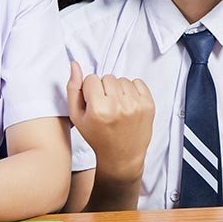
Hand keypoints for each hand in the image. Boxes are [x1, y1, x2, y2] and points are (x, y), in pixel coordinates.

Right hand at [67, 61, 154, 189]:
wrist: (121, 156)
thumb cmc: (97, 137)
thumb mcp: (77, 116)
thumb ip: (73, 89)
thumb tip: (75, 65)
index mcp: (99, 109)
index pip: (91, 79)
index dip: (90, 91)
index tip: (94, 104)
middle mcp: (118, 106)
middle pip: (108, 77)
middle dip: (104, 89)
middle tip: (106, 106)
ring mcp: (136, 105)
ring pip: (122, 79)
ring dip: (118, 89)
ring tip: (117, 107)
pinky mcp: (149, 105)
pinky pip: (138, 82)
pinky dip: (132, 90)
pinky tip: (127, 105)